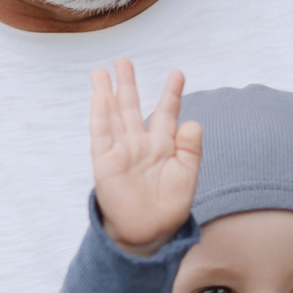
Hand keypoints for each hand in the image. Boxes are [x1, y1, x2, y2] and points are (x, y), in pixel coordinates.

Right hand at [89, 60, 201, 254]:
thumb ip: (190, 149)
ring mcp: (121, 150)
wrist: (149, 231)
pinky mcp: (105, 161)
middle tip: (124, 61)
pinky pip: (101, 133)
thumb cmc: (169, 206)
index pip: (167, 113)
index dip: (171, 93)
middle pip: (132, 107)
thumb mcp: (187, 176)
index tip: (177, 73)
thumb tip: (193, 122)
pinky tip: (99, 95)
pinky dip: (99, 113)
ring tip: (102, 71)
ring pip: (112, 115)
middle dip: (128, 84)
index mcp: (163, 146)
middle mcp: (140, 144)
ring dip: (107, 93)